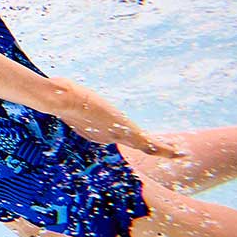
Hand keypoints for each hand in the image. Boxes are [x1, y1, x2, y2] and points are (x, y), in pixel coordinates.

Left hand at [51, 79, 185, 158]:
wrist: (61, 102)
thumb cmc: (58, 94)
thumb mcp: (66, 94)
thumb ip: (65, 92)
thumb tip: (58, 83)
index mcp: (94, 130)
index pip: (112, 136)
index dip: (123, 138)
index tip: (130, 139)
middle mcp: (107, 136)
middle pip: (132, 144)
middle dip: (148, 147)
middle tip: (165, 150)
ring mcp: (117, 135)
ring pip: (144, 146)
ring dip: (161, 150)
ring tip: (177, 153)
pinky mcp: (127, 132)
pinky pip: (149, 145)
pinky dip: (165, 150)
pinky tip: (178, 153)